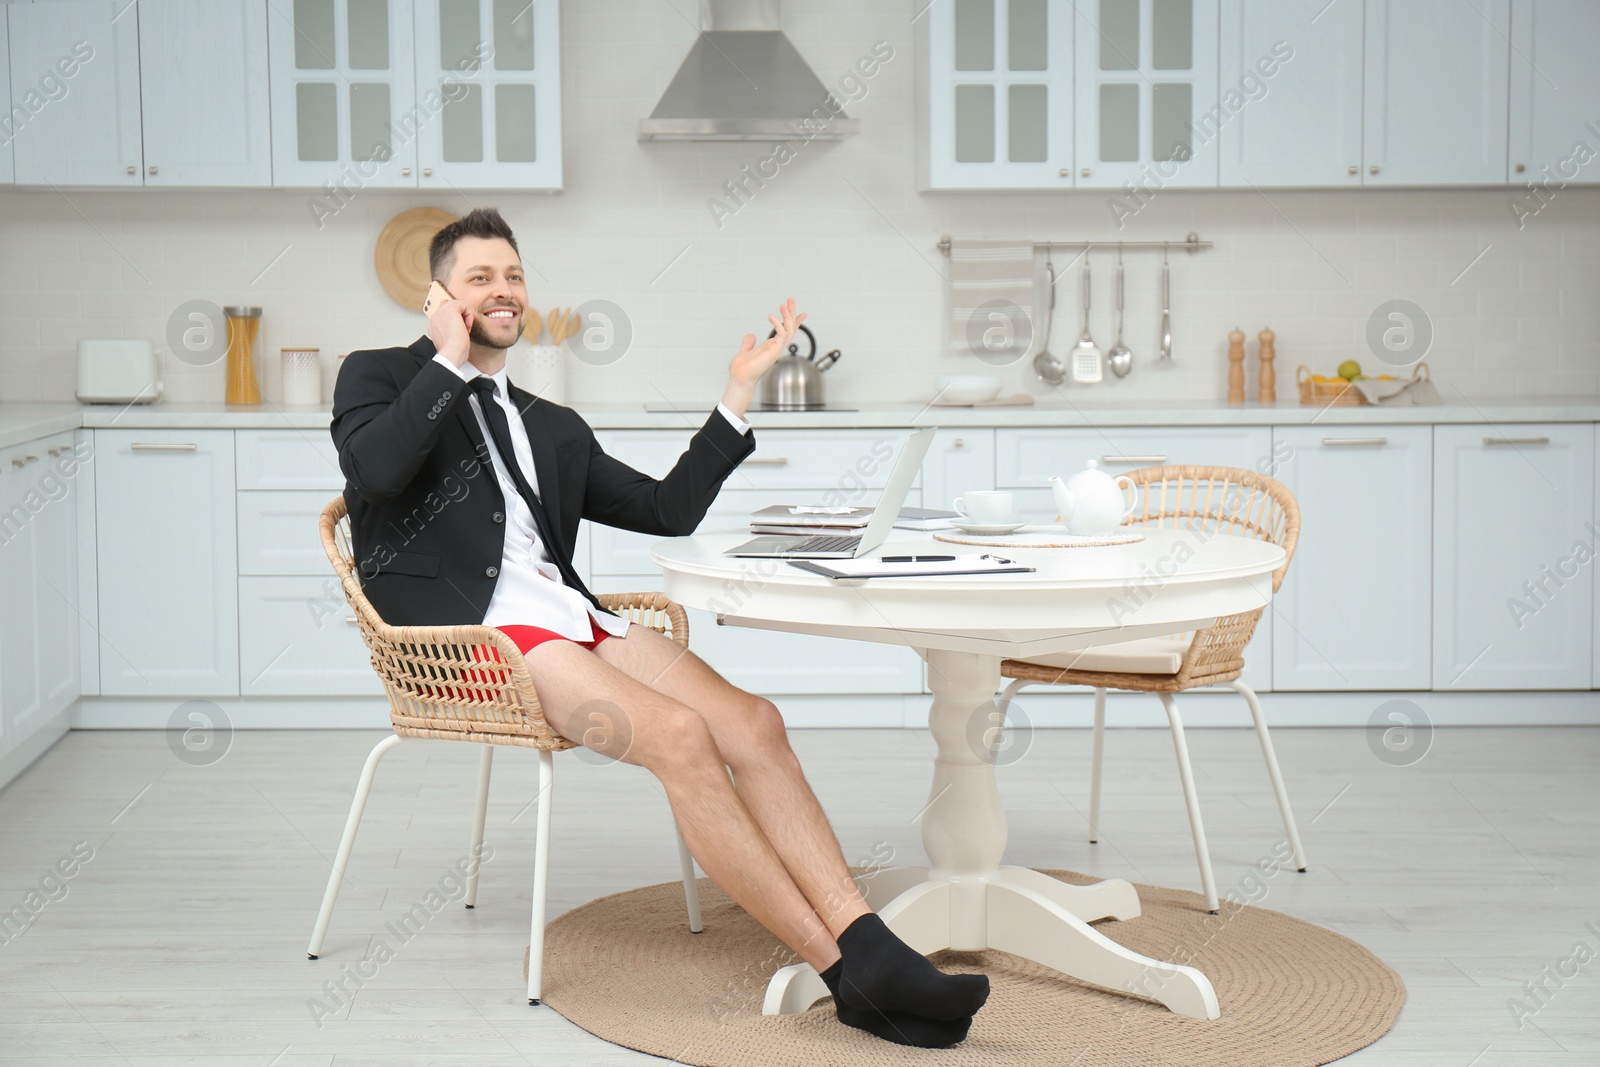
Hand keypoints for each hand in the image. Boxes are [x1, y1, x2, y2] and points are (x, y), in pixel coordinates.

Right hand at [428, 298, 474, 366]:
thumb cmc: (453, 352)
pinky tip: (468, 326)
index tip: (463, 327)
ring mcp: (441, 312)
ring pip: (458, 304)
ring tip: (468, 327)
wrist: (452, 354)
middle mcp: (435, 317)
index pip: (444, 313)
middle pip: (451, 305)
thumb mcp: (451, 341)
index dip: (456, 317)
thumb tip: (464, 326)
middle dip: (462, 314)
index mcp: (434, 325)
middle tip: (468, 326)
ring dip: (467, 315)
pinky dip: (470, 314)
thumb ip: (453, 330)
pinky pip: (464, 305)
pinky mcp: (450, 310)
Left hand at [724, 298, 805, 414]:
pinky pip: (782, 334)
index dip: (793, 322)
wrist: (739, 378)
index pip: (786, 332)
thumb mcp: (745, 351)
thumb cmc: (742, 370)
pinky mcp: (774, 351)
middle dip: (792, 313)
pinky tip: (771, 317)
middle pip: (790, 328)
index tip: (801, 312)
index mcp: (771, 347)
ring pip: (789, 330)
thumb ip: (748, 343)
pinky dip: (778, 324)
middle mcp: (776, 348)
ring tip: (784, 304)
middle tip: (791, 298)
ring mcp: (777, 350)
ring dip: (788, 316)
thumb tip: (751, 335)